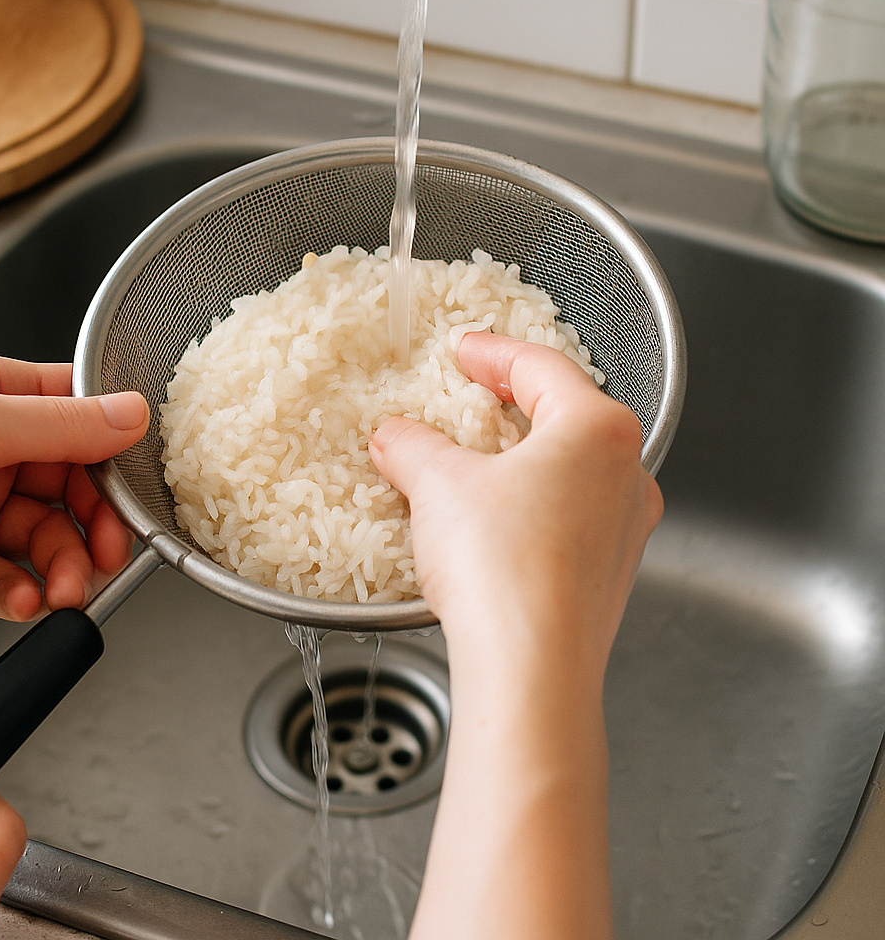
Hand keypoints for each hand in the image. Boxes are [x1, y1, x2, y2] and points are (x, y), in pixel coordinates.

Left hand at [0, 352, 148, 620]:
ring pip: (46, 539)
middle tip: (107, 549)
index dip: (108, 450)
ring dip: (64, 567)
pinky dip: (24, 594)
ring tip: (63, 588)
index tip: (132, 481)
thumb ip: (61, 423)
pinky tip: (23, 600)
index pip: (73, 416)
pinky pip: (8, 581)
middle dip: (93, 522)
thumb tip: (130, 412)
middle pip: (70, 485)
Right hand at [370, 331, 662, 939]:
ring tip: (471, 464)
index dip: (494, 352)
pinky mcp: (607, 576)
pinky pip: (568, 519)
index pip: (543, 368)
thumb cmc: (504, 569)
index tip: (464, 349)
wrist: (531, 671)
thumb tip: (395, 437)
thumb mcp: (439, 485)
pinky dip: (528, 506)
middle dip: (511, 406)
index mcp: (598, 431)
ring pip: (569, 472)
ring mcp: (623, 529)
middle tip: (472, 396)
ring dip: (519, 460)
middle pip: (565, 417)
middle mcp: (626, 475)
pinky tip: (489, 523)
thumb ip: (412, 447)